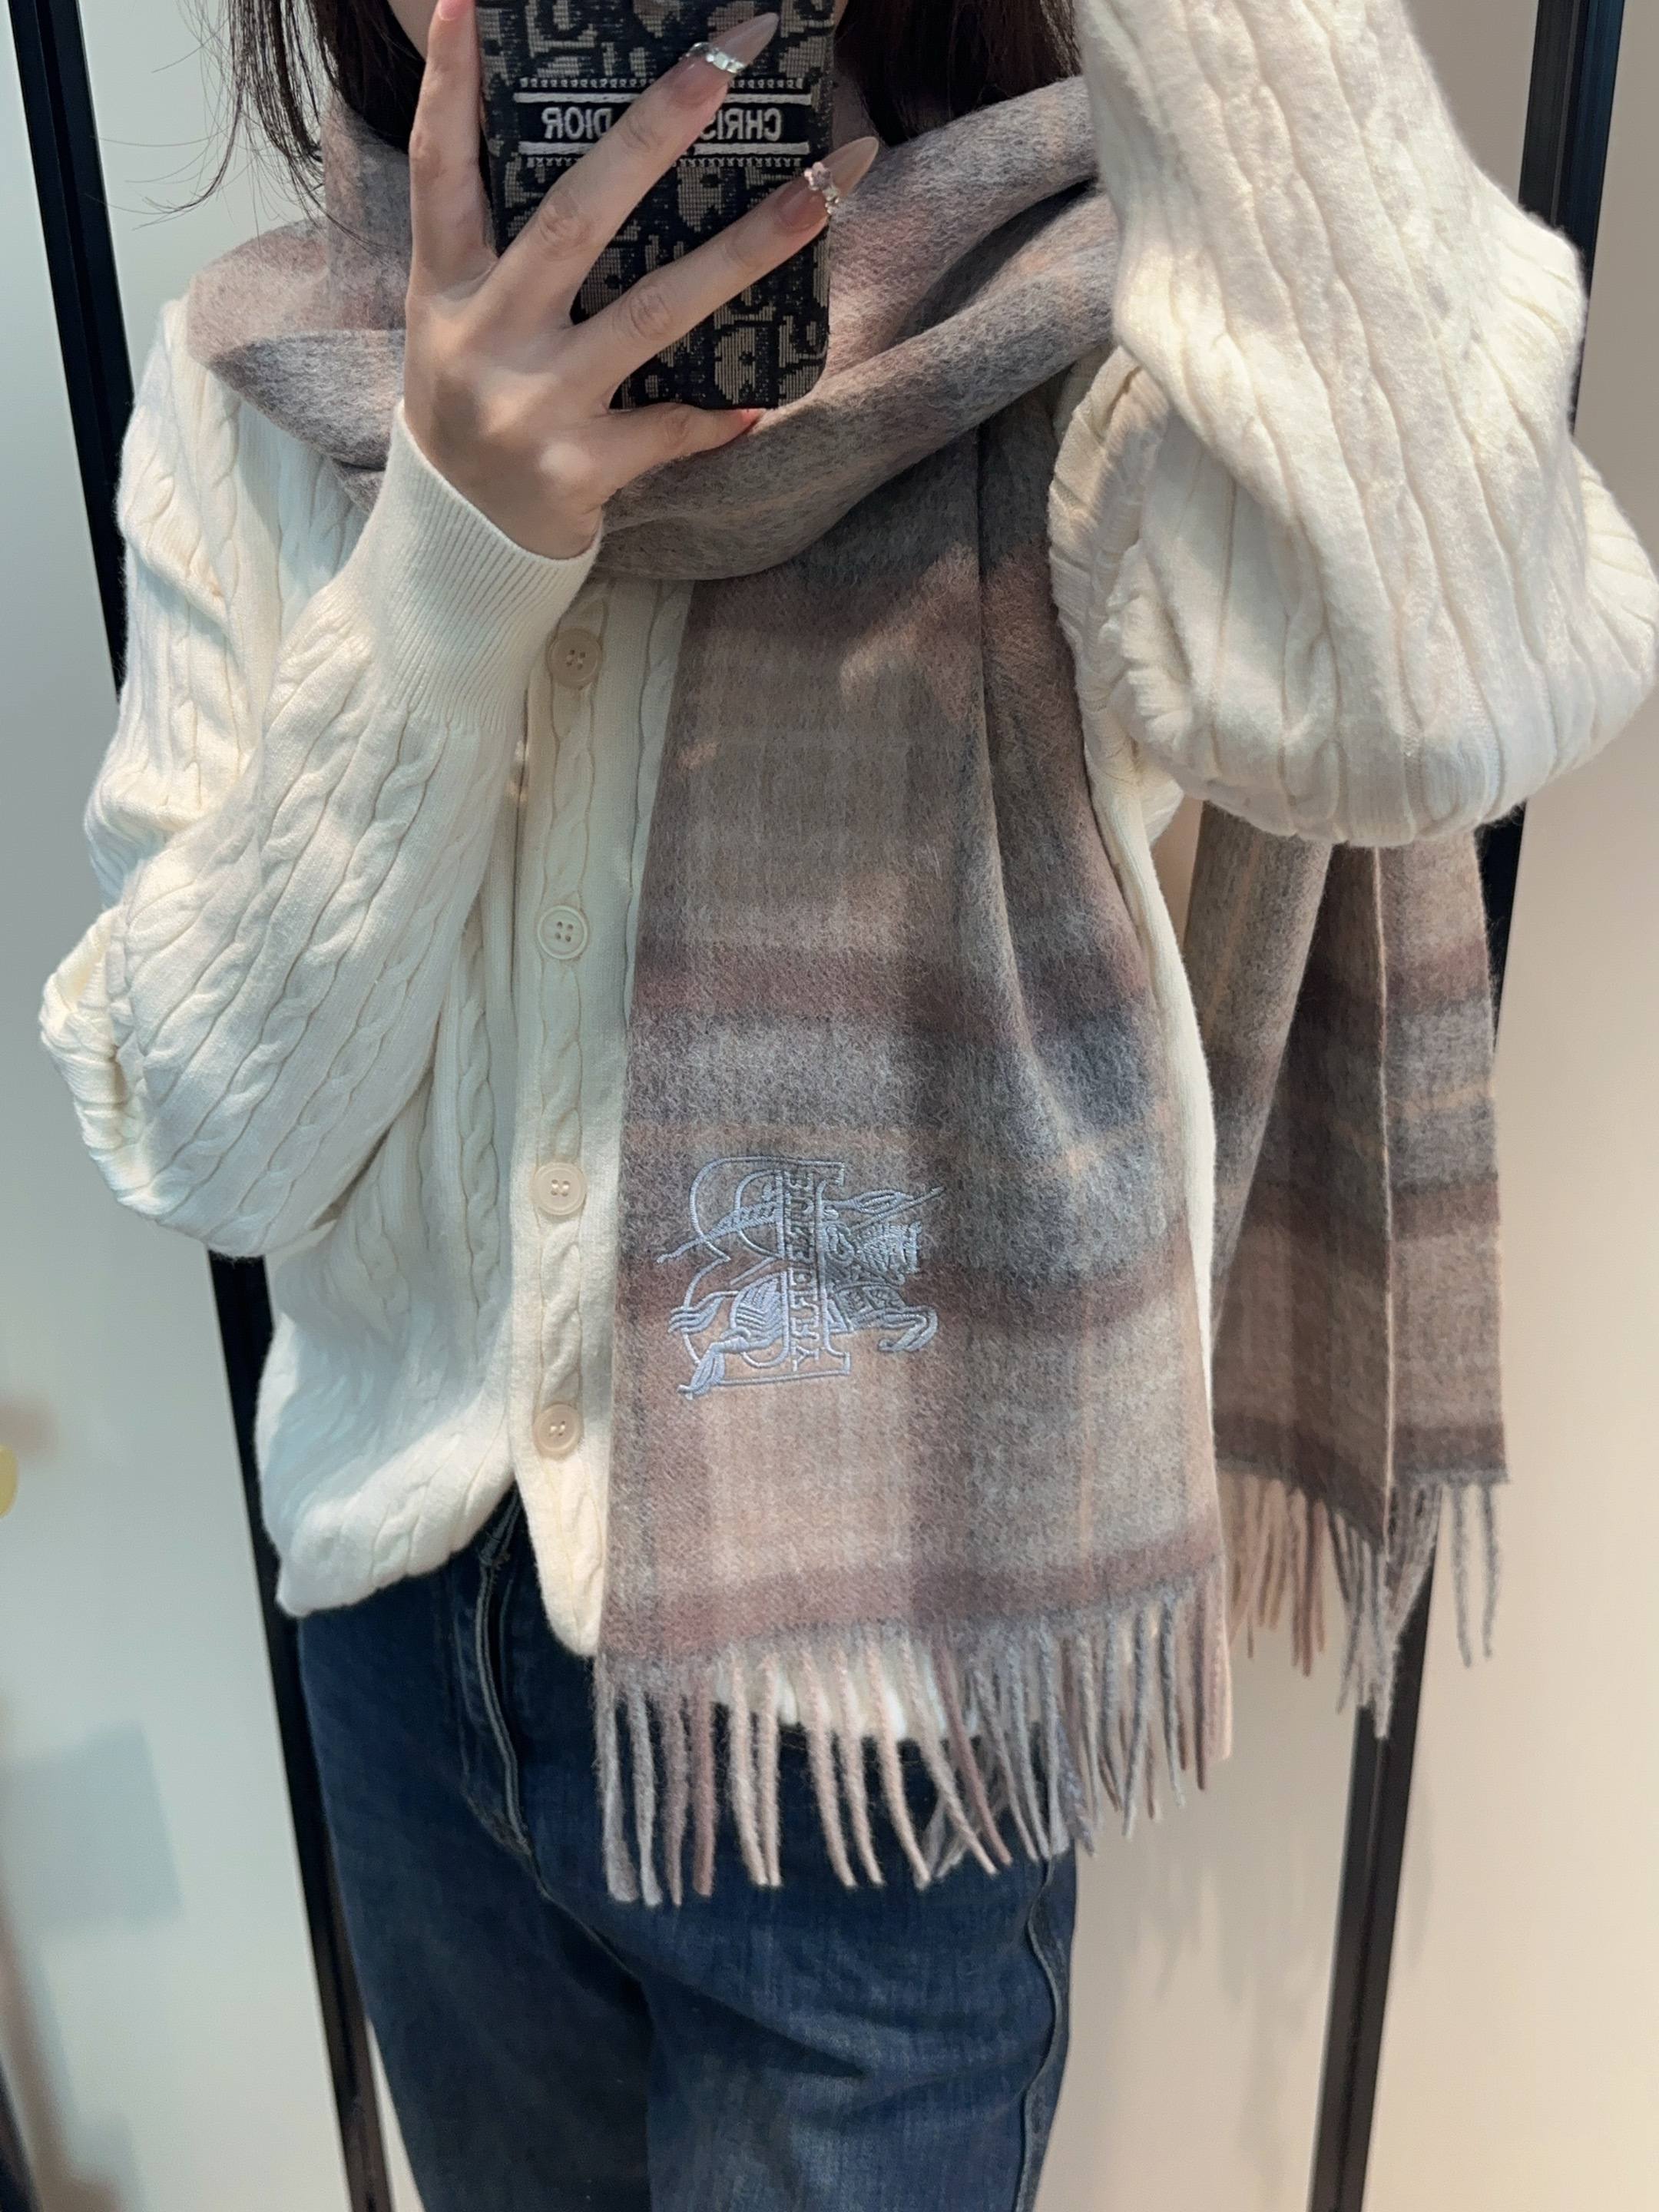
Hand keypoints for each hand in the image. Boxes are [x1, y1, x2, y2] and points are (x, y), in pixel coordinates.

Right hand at [401, 0, 877, 560]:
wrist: (461, 542)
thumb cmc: (477, 408)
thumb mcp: (463, 320)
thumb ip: (503, 246)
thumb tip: (593, 150)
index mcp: (450, 288)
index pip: (443, 169)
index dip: (451, 85)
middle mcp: (486, 338)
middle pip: (578, 214)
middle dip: (659, 127)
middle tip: (729, 55)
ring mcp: (533, 405)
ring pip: (654, 312)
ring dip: (747, 247)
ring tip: (823, 188)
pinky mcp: (577, 469)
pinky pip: (668, 428)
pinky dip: (715, 414)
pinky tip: (762, 397)